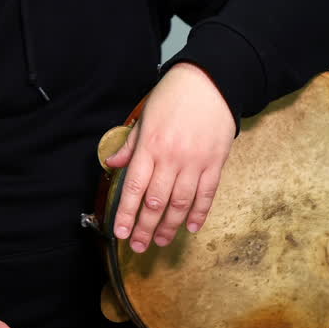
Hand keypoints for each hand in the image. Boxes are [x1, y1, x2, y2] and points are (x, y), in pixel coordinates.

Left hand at [104, 62, 234, 251]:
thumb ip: (131, 144)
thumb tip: (113, 163)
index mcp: (150, 146)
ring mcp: (195, 162)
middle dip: (146, 228)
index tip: (120, 232)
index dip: (127, 213)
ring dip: (170, 226)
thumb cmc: (174, 96)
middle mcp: (171, 158)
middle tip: (139, 245)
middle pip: (156, 201)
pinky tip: (191, 227)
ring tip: (162, 241)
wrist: (211, 81)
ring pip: (181, 203)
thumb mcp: (145, 117)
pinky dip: (199, 213)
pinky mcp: (215, 162)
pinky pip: (207, 194)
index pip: (134, 187)